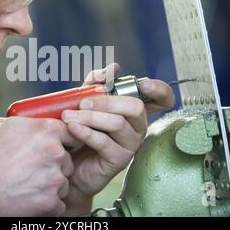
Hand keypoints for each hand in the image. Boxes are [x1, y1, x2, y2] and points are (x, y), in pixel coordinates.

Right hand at [0, 116, 81, 216]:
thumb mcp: (1, 127)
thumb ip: (25, 123)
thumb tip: (33, 121)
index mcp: (45, 130)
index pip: (72, 133)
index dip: (67, 141)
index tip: (63, 146)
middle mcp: (54, 152)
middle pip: (67, 159)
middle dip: (55, 165)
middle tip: (35, 169)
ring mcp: (54, 178)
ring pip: (63, 181)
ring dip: (51, 185)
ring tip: (27, 184)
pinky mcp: (51, 201)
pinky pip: (58, 202)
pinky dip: (47, 203)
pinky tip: (29, 198)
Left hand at [61, 63, 174, 214]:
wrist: (67, 162)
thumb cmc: (79, 130)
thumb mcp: (86, 101)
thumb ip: (97, 84)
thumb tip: (113, 68)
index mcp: (133, 110)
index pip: (161, 98)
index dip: (159, 90)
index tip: (143, 84)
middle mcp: (138, 126)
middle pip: (135, 107)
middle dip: (107, 101)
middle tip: (82, 102)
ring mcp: (131, 143)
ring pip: (117, 123)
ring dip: (90, 117)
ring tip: (68, 116)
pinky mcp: (119, 159)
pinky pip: (104, 142)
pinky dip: (85, 132)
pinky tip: (72, 128)